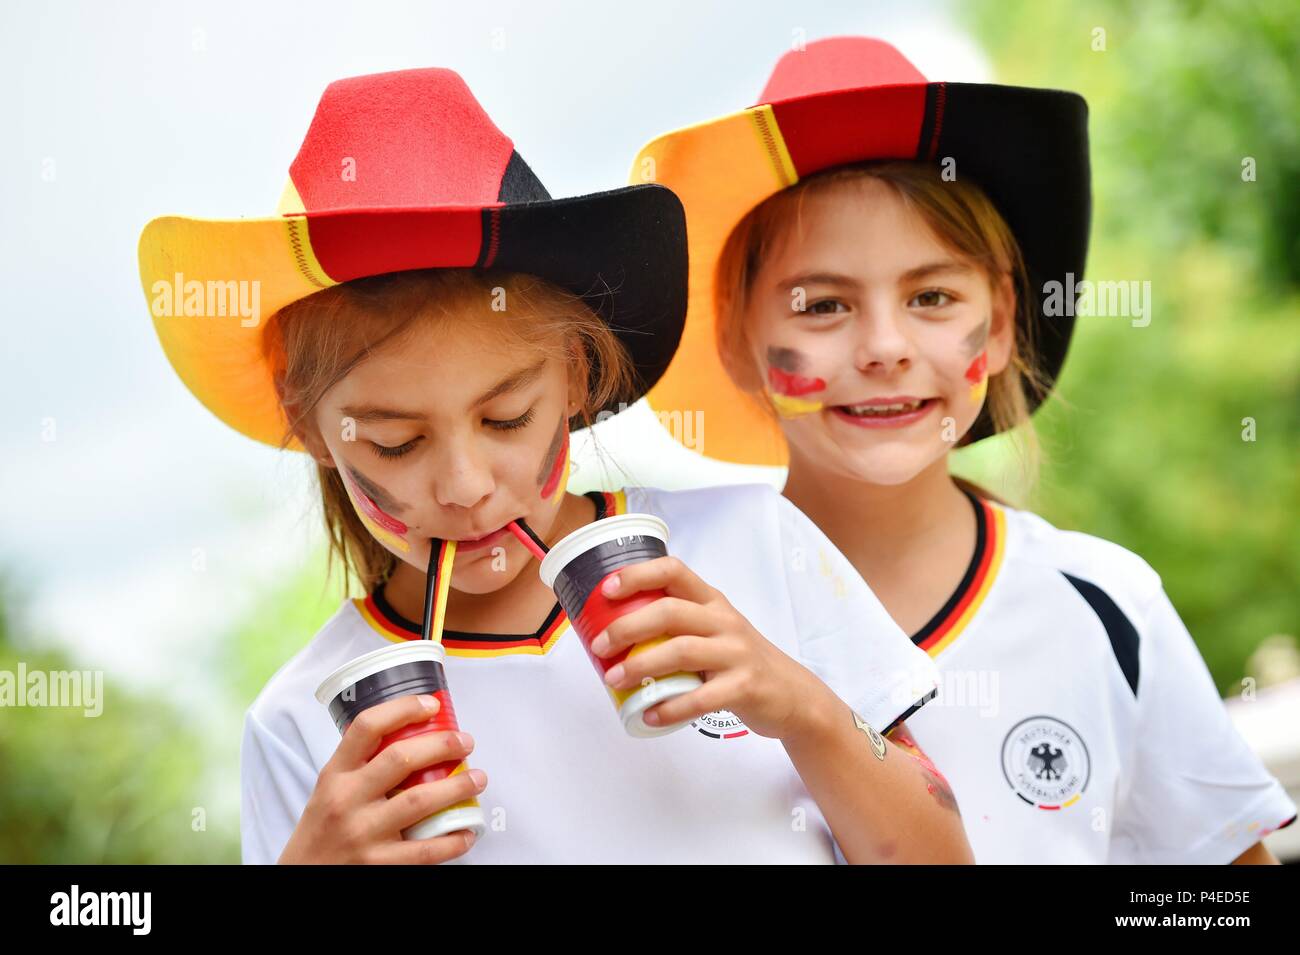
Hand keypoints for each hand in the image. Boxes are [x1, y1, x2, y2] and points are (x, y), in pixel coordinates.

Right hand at [278, 694, 487, 863]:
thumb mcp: (328, 791)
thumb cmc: (322, 831)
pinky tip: (467, 831)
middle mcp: (346, 800)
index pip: (367, 728)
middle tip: (466, 742)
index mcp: (334, 774)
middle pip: (400, 758)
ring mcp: (362, 833)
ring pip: (419, 801)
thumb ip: (360, 767)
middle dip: (442, 745)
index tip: (431, 704)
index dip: (402, 709)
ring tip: (478, 779)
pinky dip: (452, 840)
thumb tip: (412, 739)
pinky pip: (424, 851)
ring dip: (457, 787)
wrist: (300, 878)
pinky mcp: (378, 864)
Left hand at [589, 555, 832, 739]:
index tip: (606, 590)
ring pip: (681, 651)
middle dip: (627, 627)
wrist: (793, 694)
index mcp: (712, 602)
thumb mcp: (715, 630)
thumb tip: (615, 631)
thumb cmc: (740, 660)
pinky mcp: (745, 686)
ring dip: (640, 666)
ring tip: (614, 679)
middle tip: (599, 646)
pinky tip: (649, 715)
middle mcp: (724, 621)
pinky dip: (670, 708)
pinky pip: (701, 697)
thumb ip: (679, 624)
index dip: (637, 575)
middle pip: (670, 611)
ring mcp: (736, 653)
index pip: (674, 571)